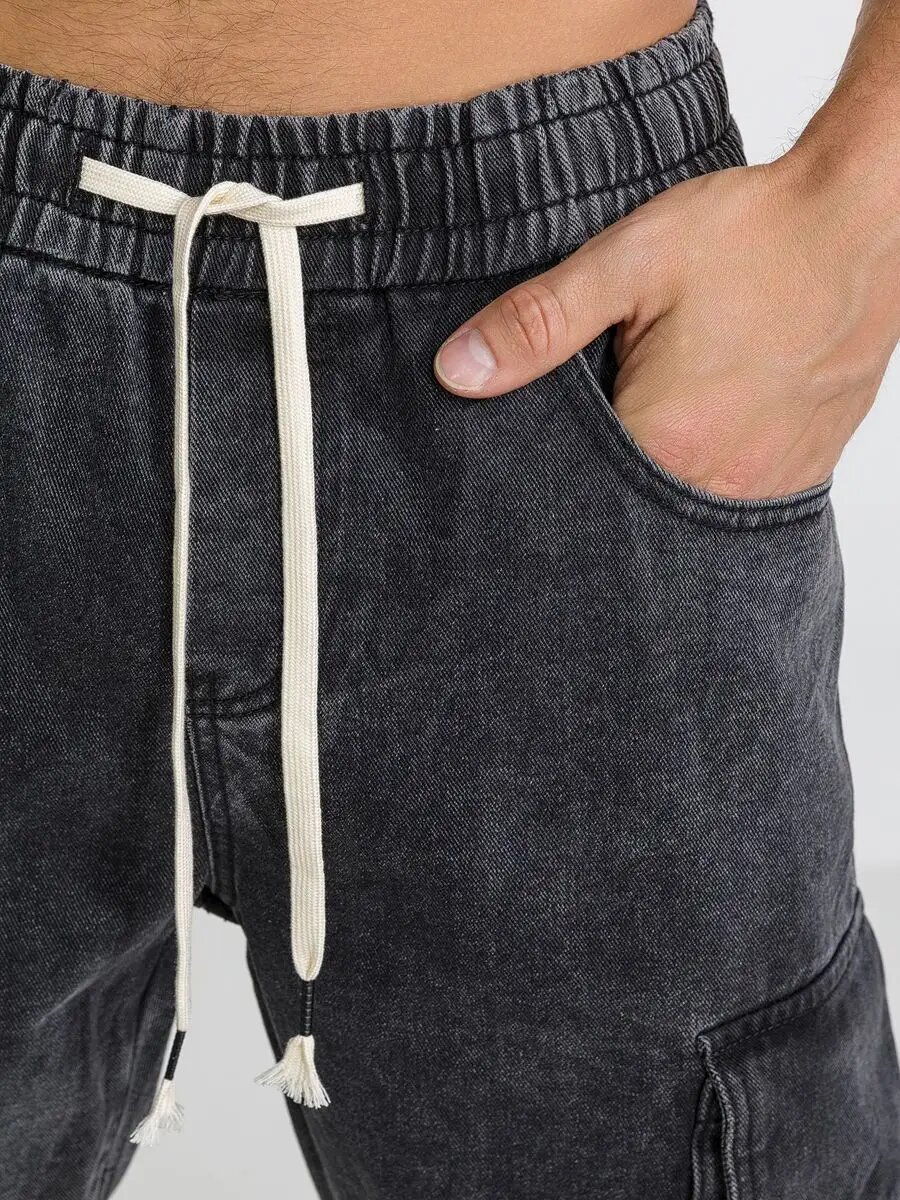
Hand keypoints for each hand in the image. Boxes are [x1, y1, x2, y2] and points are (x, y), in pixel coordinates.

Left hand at [432, 150, 899, 499]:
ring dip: (653, 474)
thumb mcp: (628, 262)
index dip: (547, 465)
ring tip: (657, 413)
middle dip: (600, 474)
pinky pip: (730, 496)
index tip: (545, 436)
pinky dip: (703, 470)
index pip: (572, 490)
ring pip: (678, 507)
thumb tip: (456, 371)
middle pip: (625, 506)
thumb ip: (538, 322)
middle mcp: (717, 480)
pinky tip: (701, 424)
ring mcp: (764, 483)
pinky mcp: (798, 472)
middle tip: (610, 405)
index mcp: (665, 441)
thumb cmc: (754, 237)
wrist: (865, 222)